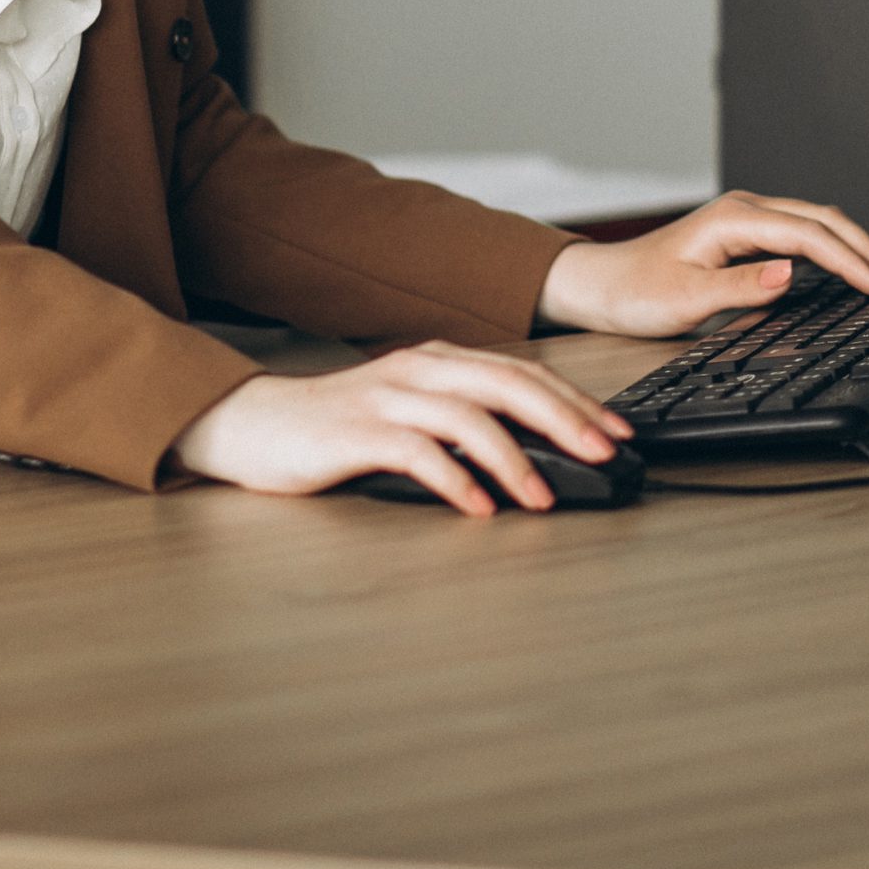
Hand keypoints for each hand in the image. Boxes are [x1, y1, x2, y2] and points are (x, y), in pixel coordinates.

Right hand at [170, 341, 633, 515]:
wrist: (250, 424)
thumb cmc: (333, 429)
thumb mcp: (406, 415)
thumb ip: (458, 426)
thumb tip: (531, 462)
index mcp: (436, 360)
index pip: (523, 372)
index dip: (575, 400)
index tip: (618, 433)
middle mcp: (417, 369)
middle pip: (508, 383)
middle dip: (565, 419)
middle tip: (606, 454)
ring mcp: (385, 397)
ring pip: (468, 416)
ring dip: (515, 458)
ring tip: (544, 497)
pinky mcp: (355, 432)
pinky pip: (416, 453)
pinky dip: (454, 481)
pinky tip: (478, 508)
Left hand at [533, 192, 868, 338]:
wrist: (601, 284)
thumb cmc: (636, 292)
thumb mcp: (685, 300)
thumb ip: (740, 288)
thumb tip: (791, 273)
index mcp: (734, 219)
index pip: (811, 236)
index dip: (853, 262)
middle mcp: (744, 209)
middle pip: (824, 221)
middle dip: (868, 250)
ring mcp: (745, 218)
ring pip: (817, 223)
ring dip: (856, 247)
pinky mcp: (744, 233)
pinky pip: (802, 233)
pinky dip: (834, 249)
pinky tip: (850, 267)